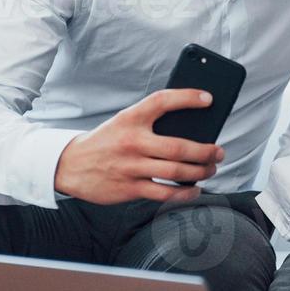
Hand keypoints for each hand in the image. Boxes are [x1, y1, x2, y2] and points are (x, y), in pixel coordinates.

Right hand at [54, 89, 223, 204]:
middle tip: (219, 151)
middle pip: (179, 147)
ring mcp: (131, 167)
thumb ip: (150, 122)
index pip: (162, 101)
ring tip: (211, 168)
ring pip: (176, 172)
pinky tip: (194, 189)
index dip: (187, 97)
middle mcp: (132, 142)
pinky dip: (185, 193)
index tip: (209, 99)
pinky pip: (165, 193)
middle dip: (206, 151)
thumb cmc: (106, 141)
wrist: (70, 165)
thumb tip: (191, 128)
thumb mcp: (123, 122)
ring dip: (201, 172)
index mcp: (130, 118)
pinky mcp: (130, 188)